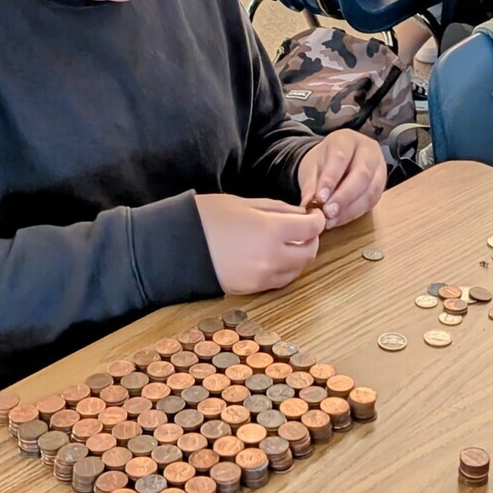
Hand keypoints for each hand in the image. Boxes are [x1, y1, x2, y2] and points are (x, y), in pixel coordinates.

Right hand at [196, 195, 325, 293]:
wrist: (175, 246)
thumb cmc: (207, 217)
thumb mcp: (245, 203)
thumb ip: (278, 210)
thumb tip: (300, 215)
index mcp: (271, 231)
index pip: (312, 228)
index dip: (317, 220)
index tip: (314, 216)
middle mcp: (272, 257)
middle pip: (309, 252)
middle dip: (311, 239)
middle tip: (303, 229)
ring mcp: (262, 277)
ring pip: (297, 270)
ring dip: (298, 256)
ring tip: (287, 242)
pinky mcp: (251, 289)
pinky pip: (279, 281)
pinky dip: (284, 269)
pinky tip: (273, 256)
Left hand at [298, 129, 385, 226]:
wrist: (335, 163)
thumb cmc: (324, 162)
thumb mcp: (312, 167)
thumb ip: (311, 183)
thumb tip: (309, 203)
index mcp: (347, 139)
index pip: (341, 158)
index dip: (330, 179)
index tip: (320, 198)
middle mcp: (368, 150)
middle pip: (362, 174)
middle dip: (344, 196)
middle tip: (328, 212)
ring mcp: (379, 168)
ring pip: (370, 191)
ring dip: (349, 209)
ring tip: (331, 219)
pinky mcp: (381, 186)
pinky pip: (371, 202)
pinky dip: (354, 213)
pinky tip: (339, 219)